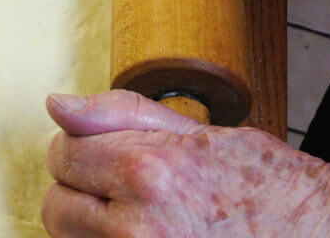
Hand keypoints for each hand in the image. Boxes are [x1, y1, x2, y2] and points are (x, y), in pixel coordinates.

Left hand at [42, 89, 329, 236]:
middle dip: (80, 189)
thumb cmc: (272, 189)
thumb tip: (58, 105)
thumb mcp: (201, 133)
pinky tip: (144, 235)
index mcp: (147, 171)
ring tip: (137, 213)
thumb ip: (120, 115)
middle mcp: (138, 226)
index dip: (80, 148)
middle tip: (120, 185)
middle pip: (57, 204)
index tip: (104, 152)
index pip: (63, 153)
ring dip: (91, 225)